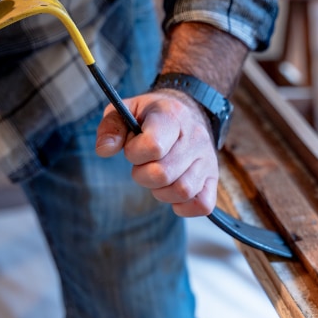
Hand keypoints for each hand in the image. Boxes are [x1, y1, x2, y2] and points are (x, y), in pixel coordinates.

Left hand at [95, 89, 218, 216]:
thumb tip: (104, 150)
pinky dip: (185, 207)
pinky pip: (202, 205)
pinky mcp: (213, 177)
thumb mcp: (127, 110)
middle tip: (143, 165)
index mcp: (172, 116)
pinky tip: (173, 192)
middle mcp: (195, 137)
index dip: (134, 154)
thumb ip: (111, 128)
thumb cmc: (152, 116)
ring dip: (161, 192)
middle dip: (143, 176)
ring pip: (182, 191)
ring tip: (158, 178)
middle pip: (163, 174)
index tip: (133, 149)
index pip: (153, 146)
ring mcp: (207, 159)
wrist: (189, 110)